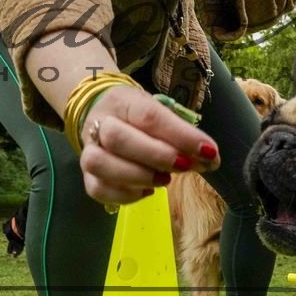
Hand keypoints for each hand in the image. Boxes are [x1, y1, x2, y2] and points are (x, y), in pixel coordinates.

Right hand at [78, 85, 219, 205]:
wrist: (103, 115)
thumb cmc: (140, 117)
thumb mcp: (161, 114)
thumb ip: (183, 135)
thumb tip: (210, 159)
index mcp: (122, 100)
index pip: (149, 115)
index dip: (181, 135)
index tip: (208, 151)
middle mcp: (98, 122)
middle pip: (118, 138)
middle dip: (157, 156)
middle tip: (185, 165)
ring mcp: (88, 149)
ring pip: (100, 164)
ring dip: (138, 176)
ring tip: (165, 180)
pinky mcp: (85, 175)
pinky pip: (97, 189)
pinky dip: (126, 195)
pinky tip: (147, 190)